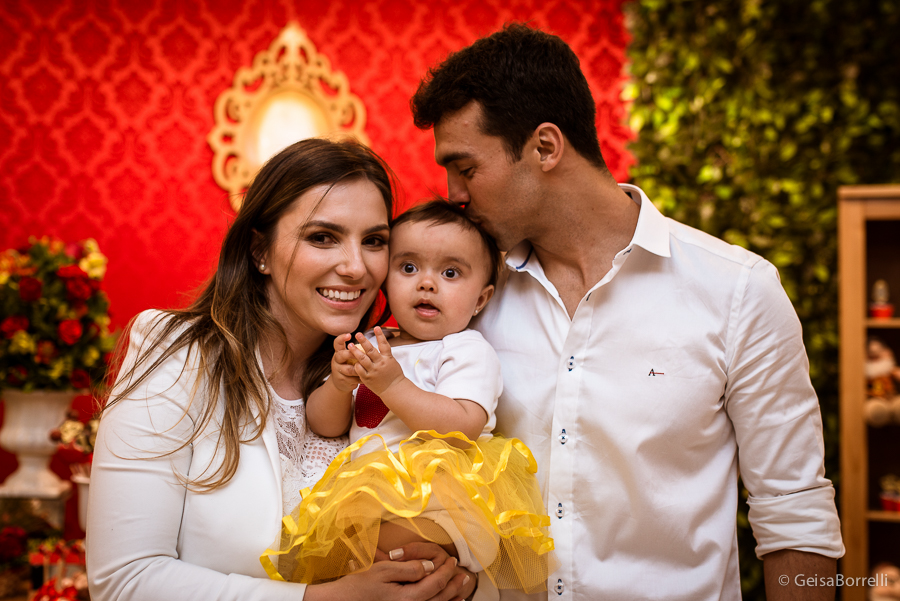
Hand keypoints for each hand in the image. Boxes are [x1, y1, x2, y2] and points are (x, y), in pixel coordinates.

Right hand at [303, 549, 464, 600]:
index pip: (435, 583)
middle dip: (453, 584)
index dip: (446, 571)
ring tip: (461, 589)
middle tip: (463, 574)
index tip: (452, 560)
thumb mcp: (384, 570)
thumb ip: (409, 568)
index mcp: (407, 598)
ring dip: (451, 598)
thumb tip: (429, 566)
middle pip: (440, 598)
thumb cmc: (360, 585)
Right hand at [330, 333, 361, 392]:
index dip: (342, 338)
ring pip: (349, 369)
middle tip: (359, 354)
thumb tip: (367, 342)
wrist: (341, 382)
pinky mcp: (342, 380)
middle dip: (351, 354)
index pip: (337, 343)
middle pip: (341, 355)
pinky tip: (366, 378)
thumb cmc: (348, 365)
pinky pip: (353, 379)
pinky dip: (361, 378)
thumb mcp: (348, 356)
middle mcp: (336, 360)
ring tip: (367, 368)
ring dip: (359, 369)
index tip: (349, 335)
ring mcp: (338, 371)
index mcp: (339, 352)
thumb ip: (355, 350)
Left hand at [348, 327, 405, 395]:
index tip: (376, 327)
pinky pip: (359, 370)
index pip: (384, 344)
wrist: (394, 389)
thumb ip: (384, 354)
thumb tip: (380, 342)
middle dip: (363, 341)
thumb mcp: (392, 362)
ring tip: (349, 345)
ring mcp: (374, 371)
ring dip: (355, 352)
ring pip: (363, 359)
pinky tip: (352, 361)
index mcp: (388, 358)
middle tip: (357, 334)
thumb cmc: (393, 375)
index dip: (380, 335)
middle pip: (370, 350)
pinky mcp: (368, 378)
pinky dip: (356, 365)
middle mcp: (380, 363)